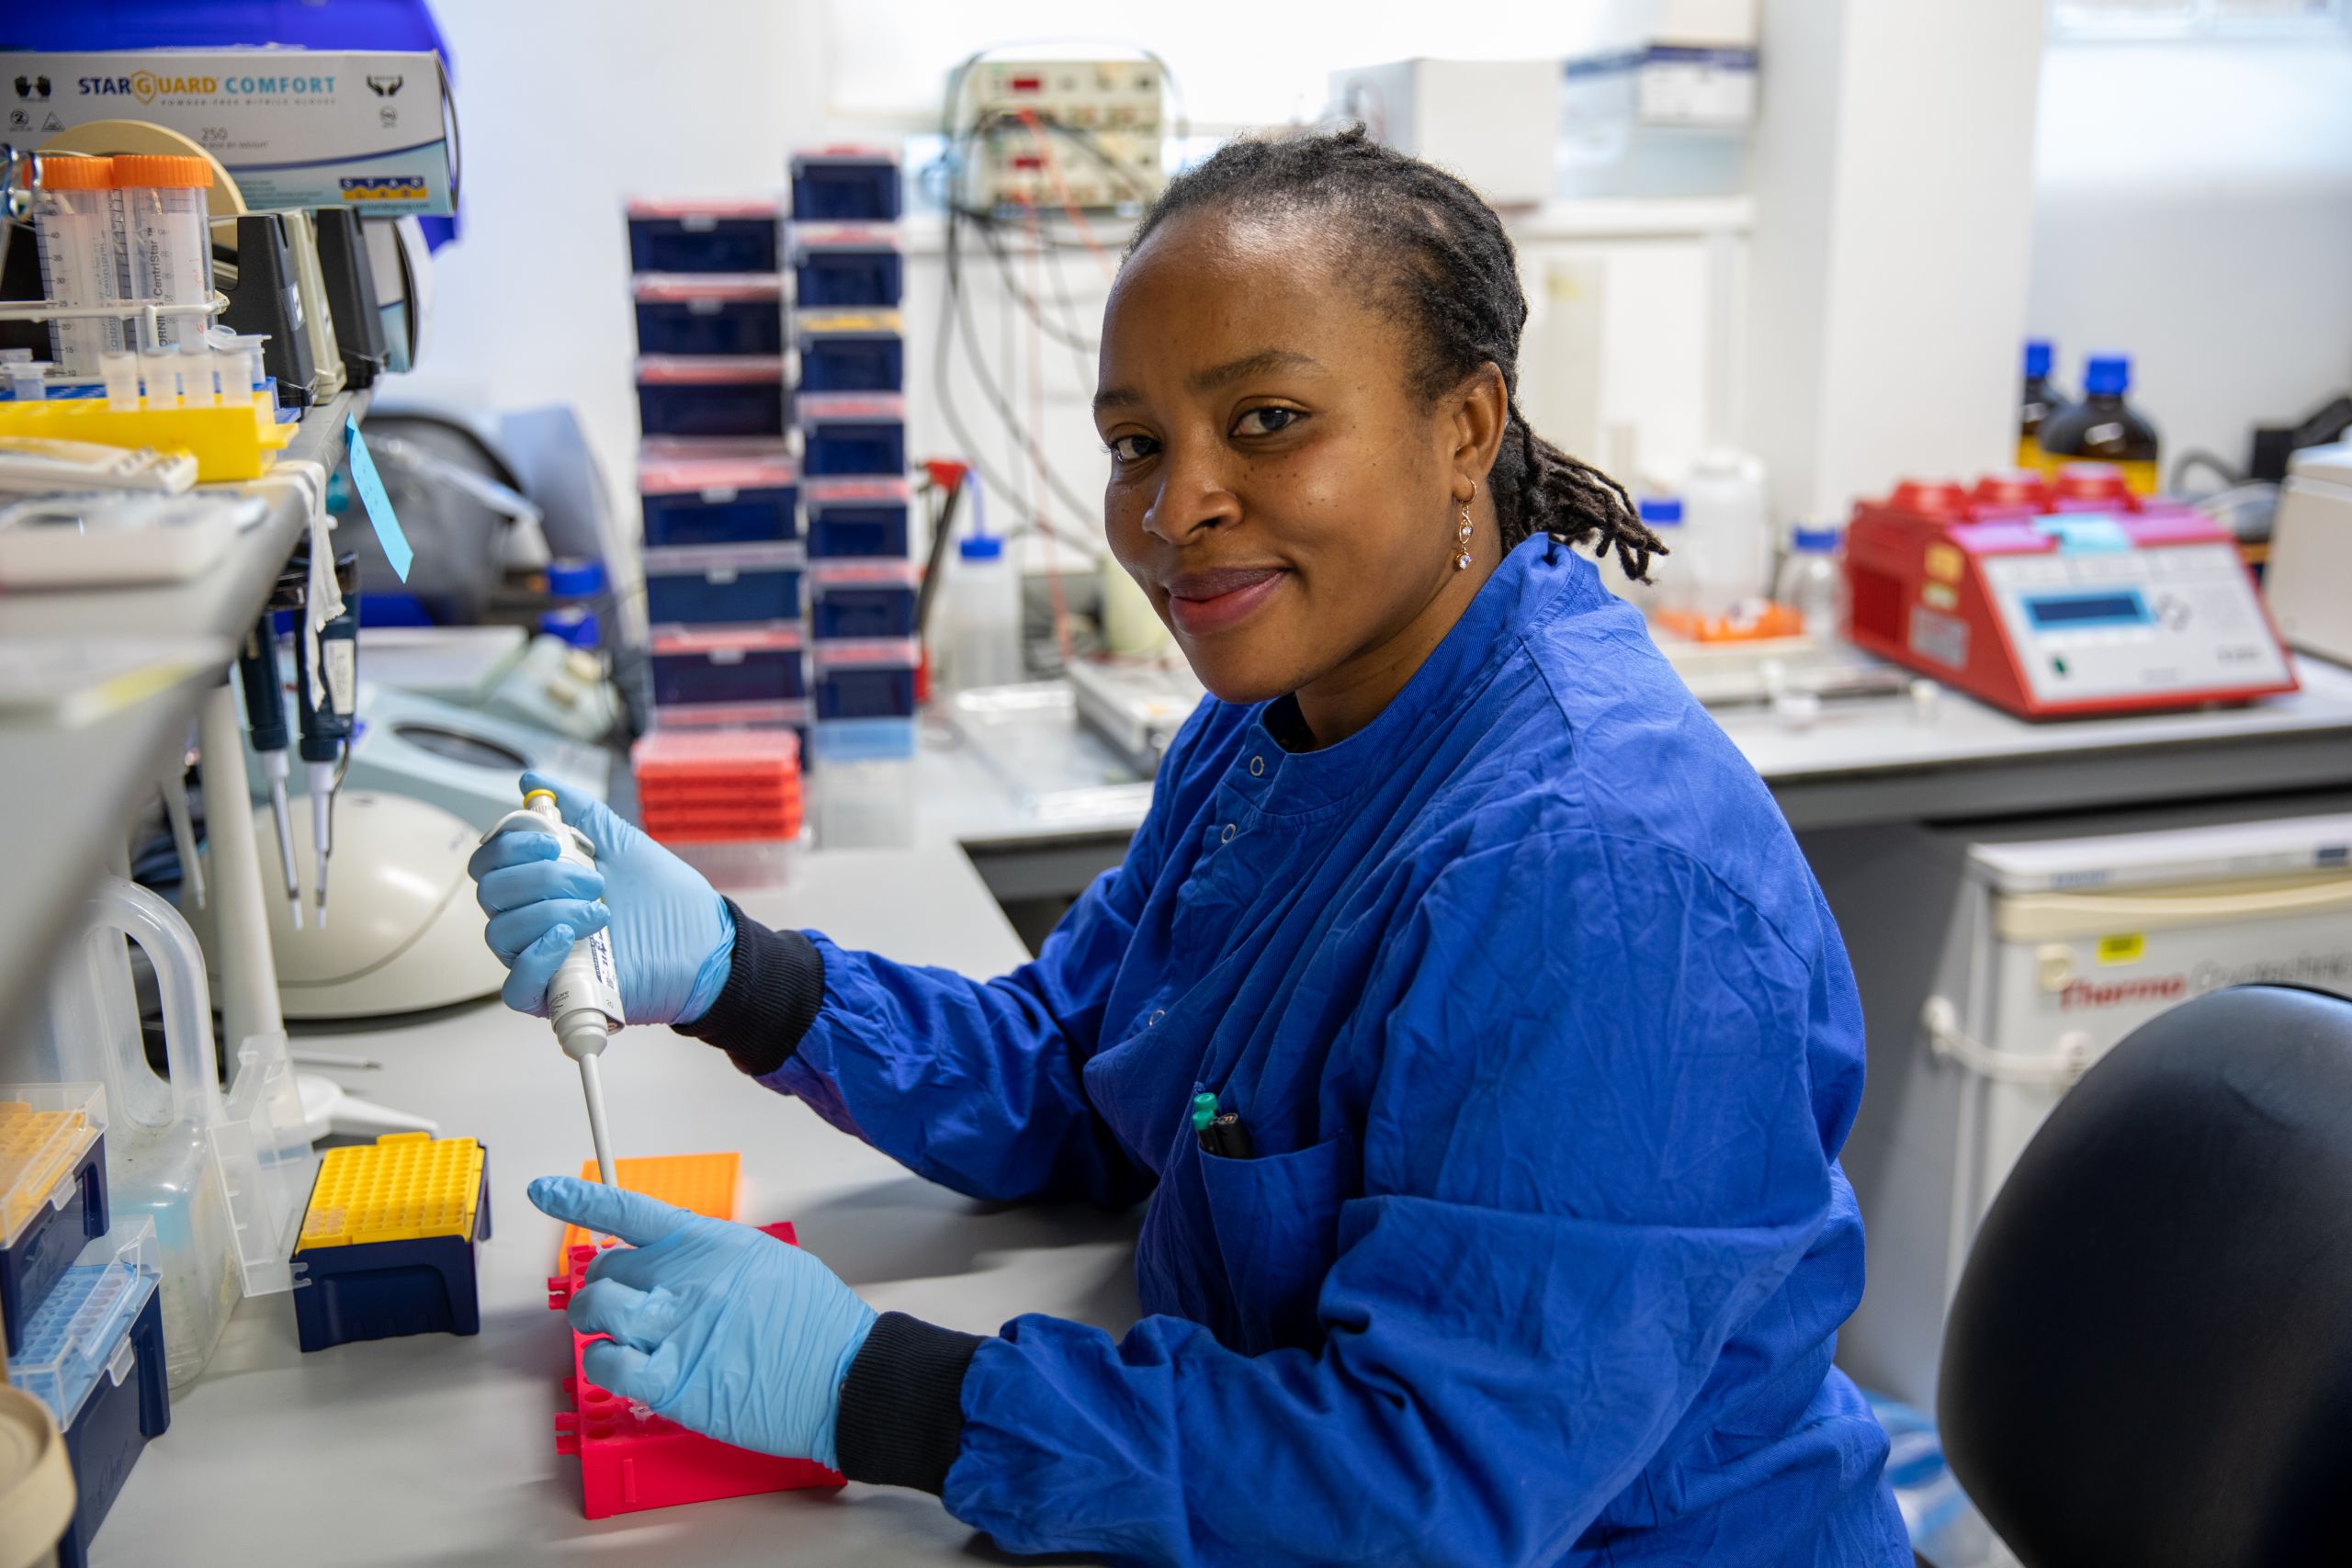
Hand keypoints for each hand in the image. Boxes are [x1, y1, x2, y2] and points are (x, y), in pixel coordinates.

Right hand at [466, 771, 733, 1024]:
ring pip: (500, 934)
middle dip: (540, 878)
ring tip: (600, 911)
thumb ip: (578, 811)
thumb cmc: (667, 898)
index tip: (553, 841)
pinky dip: (535, 958)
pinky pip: (515, 987)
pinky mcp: (556, 995)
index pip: (490, 863)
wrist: (705, 943)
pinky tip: (569, 938)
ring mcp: (542, 959)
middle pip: (491, 894)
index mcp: (540, 884)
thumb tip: (531, 780)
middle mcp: (533, 920)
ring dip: (549, 913)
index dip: (510, 846)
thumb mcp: (622, 843)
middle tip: (593, 879)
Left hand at [530, 1176, 876, 1467]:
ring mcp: (674, 1329)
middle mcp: (684, 1279)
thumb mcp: (766, 1261)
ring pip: (596, 1313)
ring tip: (614, 1333)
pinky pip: (607, 1363)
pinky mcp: (671, 1381)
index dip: (579, 1198)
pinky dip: (603, 1362)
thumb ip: (712, 1257)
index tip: (545, 1191)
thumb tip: (677, 1265)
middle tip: (621, 1302)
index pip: (630, 1211)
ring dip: (595, 1322)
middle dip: (604, 1285)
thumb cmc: (815, 1323)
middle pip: (606, 1270)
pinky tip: (620, 1364)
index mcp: (708, 1243)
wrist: (843, 1374)